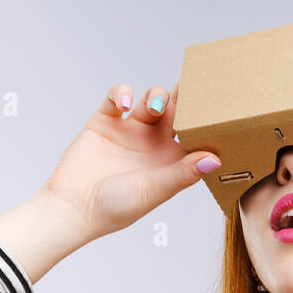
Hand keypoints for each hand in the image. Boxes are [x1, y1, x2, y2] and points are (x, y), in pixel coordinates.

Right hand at [43, 81, 219, 244]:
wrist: (74, 208)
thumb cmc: (118, 207)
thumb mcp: (156, 190)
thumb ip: (184, 173)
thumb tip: (215, 160)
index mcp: (172, 160)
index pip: (196, 133)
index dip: (207, 119)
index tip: (218, 105)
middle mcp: (153, 142)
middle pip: (177, 110)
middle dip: (185, 97)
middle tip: (192, 85)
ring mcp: (130, 130)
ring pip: (151, 99)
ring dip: (156, 96)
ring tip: (154, 107)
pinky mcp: (105, 121)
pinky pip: (117, 96)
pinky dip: (122, 93)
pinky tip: (124, 105)